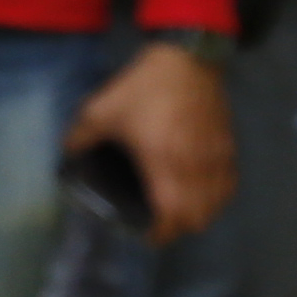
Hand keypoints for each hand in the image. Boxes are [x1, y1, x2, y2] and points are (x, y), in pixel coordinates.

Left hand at [72, 40, 236, 243]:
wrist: (187, 60)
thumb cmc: (143, 88)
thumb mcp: (101, 110)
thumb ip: (81, 137)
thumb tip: (68, 155)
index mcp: (164, 162)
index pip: (173, 215)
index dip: (160, 233)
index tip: (145, 236)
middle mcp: (196, 167)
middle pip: (198, 218)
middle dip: (179, 228)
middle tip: (157, 223)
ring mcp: (216, 158)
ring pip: (216, 205)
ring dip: (199, 215)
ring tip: (177, 211)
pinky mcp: (228, 148)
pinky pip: (228, 185)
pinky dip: (216, 198)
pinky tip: (200, 193)